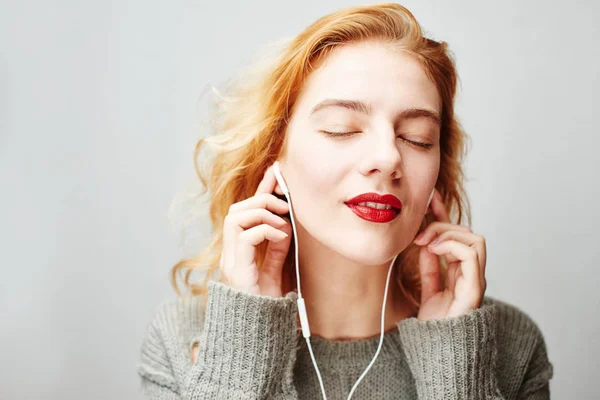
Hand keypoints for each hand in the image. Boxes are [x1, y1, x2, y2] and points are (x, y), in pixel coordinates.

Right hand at [220, 165, 292, 296]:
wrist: (258, 334)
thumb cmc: (264, 306)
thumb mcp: (274, 270)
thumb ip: (276, 248)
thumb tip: (285, 226)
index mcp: (238, 251)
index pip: (245, 212)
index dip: (259, 191)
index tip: (275, 174)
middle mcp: (230, 253)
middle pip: (236, 210)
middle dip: (261, 199)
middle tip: (286, 204)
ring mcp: (230, 260)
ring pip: (236, 218)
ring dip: (262, 213)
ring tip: (283, 223)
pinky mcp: (236, 269)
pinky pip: (245, 236)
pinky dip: (266, 230)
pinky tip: (282, 237)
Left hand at [412, 189, 486, 319]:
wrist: (436, 350)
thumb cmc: (434, 324)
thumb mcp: (427, 288)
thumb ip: (429, 267)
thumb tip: (424, 242)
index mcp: (461, 271)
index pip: (457, 235)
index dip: (444, 214)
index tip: (429, 197)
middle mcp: (472, 273)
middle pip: (467, 233)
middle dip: (442, 224)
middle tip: (418, 233)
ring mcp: (476, 280)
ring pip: (474, 239)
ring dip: (448, 233)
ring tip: (426, 242)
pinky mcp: (474, 288)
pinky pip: (472, 254)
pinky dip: (452, 245)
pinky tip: (434, 248)